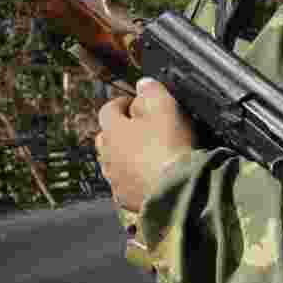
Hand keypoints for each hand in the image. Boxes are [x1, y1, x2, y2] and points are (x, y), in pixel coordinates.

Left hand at [96, 78, 194, 211]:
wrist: (176, 191)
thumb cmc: (169, 146)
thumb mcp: (165, 107)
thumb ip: (152, 91)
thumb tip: (143, 83)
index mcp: (113, 130)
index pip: (108, 109)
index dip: (122, 103)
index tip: (136, 103)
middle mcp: (108, 155)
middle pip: (107, 138)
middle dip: (121, 132)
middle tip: (142, 130)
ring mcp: (115, 179)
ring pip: (116, 163)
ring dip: (128, 157)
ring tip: (150, 156)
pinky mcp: (126, 199)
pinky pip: (127, 185)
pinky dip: (136, 179)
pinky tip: (153, 178)